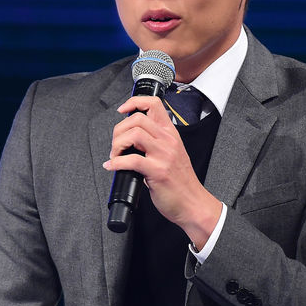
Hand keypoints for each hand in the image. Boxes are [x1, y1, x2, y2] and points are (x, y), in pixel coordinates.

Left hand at [103, 95, 221, 249]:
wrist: (193, 203)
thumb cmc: (181, 182)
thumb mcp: (172, 154)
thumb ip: (154, 144)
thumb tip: (129, 141)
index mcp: (171, 134)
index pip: (154, 104)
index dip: (134, 102)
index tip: (123, 110)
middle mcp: (168, 141)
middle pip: (138, 119)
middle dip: (119, 130)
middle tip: (116, 144)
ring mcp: (164, 155)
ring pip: (133, 135)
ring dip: (117, 145)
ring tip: (115, 156)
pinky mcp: (157, 171)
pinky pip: (131, 160)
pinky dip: (116, 163)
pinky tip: (113, 167)